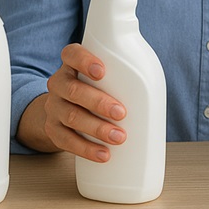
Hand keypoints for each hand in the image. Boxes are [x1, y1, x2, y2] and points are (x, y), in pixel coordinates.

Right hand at [39, 43, 127, 161]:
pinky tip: (103, 154)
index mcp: (72, 64)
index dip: (84, 61)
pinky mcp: (53, 129)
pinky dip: (86, 149)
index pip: (72, 55)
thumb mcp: (104, 73)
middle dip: (99, 102)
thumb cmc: (96, 88)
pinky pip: (66, 140)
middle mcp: (59, 83)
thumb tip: (155, 83)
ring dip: (96, 128)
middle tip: (121, 113)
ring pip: (70, 116)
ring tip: (118, 137)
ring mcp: (54, 107)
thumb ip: (119, 71)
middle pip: (73, 90)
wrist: (65, 109)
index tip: (102, 71)